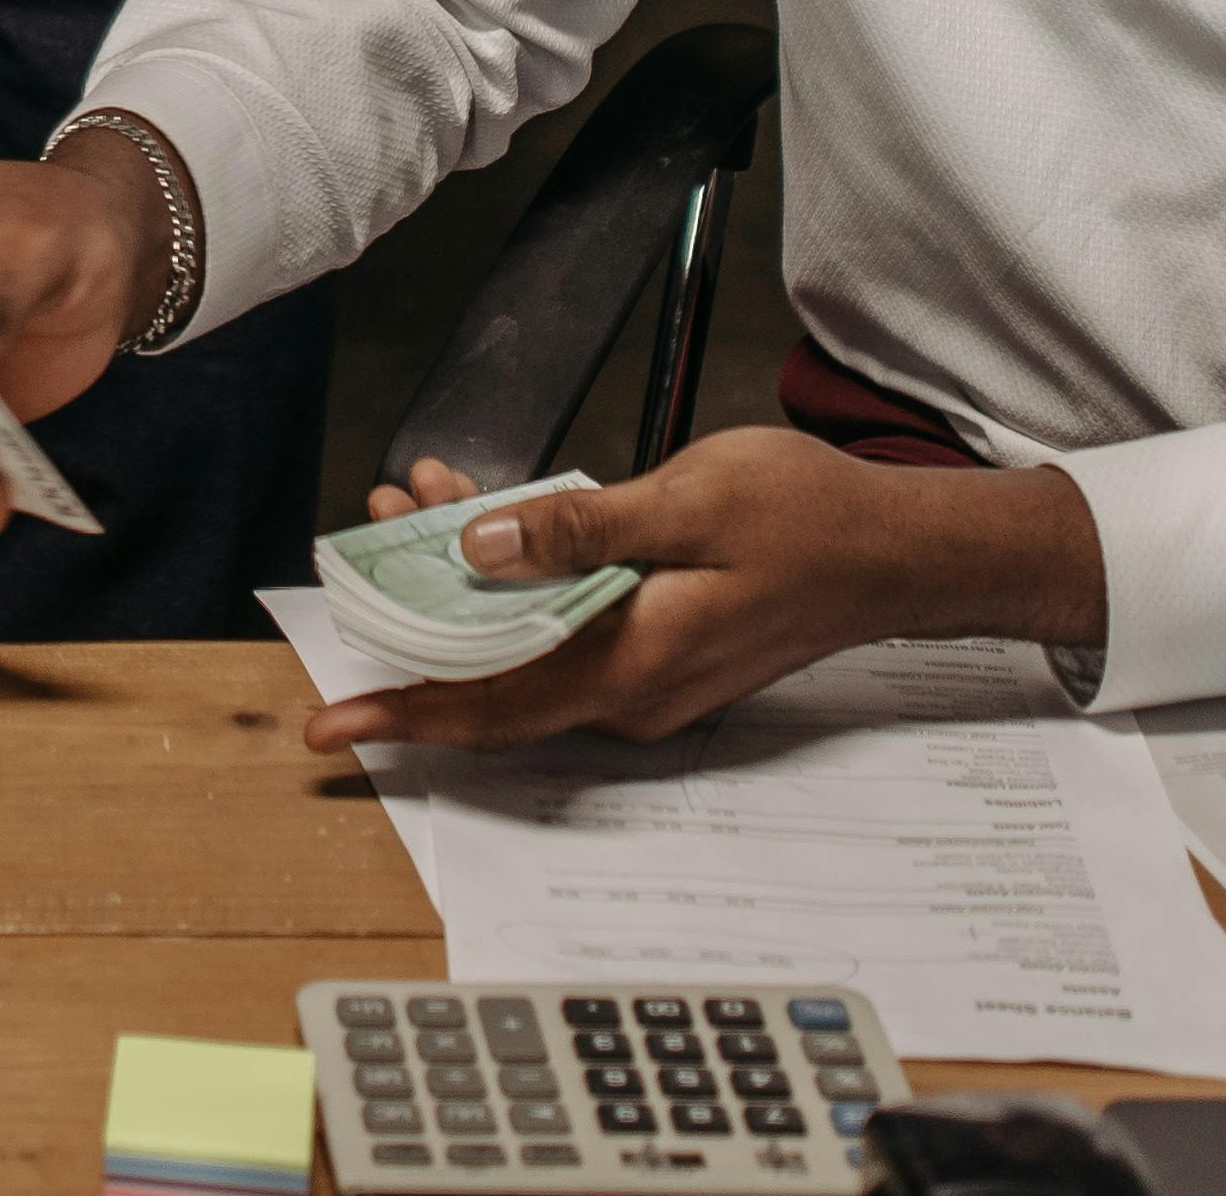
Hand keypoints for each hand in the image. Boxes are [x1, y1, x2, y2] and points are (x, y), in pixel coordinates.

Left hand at [304, 432, 1105, 755]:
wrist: (897, 551)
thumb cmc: (807, 518)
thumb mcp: (687, 500)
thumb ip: (580, 531)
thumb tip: (483, 549)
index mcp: (630, 663)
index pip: (491, 705)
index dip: (403, 713)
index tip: (329, 724)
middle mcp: (631, 689)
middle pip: (495, 673)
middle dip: (419, 617)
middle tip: (363, 546)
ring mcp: (648, 675)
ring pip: (528, 642)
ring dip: (469, 581)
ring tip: (417, 502)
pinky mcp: (661, 647)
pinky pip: (569, 625)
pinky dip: (524, 576)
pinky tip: (497, 510)